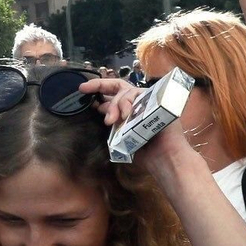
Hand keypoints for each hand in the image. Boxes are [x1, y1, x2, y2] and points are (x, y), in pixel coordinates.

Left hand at [79, 77, 200, 179]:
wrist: (163, 159)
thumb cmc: (143, 150)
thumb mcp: (121, 132)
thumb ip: (113, 119)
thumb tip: (99, 106)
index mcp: (129, 107)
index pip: (113, 92)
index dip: (97, 87)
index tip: (82, 89)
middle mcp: (139, 100)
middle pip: (119, 87)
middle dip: (104, 91)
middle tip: (97, 105)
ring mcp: (149, 99)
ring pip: (128, 92)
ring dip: (118, 104)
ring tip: (114, 120)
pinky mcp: (159, 100)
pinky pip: (141, 95)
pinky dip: (131, 103)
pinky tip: (127, 115)